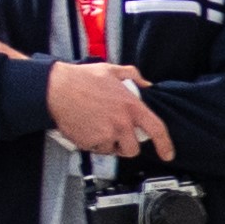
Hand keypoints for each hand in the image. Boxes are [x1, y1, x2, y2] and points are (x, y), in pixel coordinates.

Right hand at [47, 60, 174, 160]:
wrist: (56, 89)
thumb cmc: (81, 79)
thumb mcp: (111, 70)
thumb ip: (133, 76)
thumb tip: (145, 83)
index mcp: (130, 106)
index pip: (156, 129)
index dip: (165, 144)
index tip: (168, 153)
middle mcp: (121, 123)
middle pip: (134, 149)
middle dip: (127, 145)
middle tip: (117, 134)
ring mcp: (106, 135)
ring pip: (114, 150)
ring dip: (109, 143)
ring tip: (98, 126)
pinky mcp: (91, 143)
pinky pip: (97, 150)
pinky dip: (93, 143)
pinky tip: (87, 127)